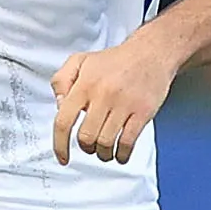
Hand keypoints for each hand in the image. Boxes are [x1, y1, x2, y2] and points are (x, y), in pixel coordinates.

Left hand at [52, 32, 179, 165]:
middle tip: (90, 145)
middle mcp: (103, 94)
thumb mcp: (80, 61)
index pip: (64, 120)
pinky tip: (120, 154)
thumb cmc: (115, 60)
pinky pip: (128, 142)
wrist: (151, 52)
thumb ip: (61, 81)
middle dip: (86, 147)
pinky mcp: (143, 111)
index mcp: (85, 84)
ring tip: (105, 150)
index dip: (60, 144)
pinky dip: (122, 154)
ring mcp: (124, 104)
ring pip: (106, 143)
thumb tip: (59, 106)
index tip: (63, 157)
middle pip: (86, 137)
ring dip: (103, 153)